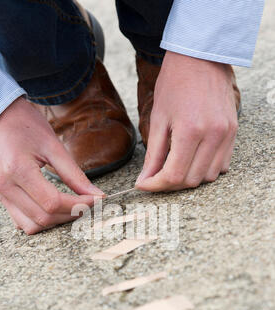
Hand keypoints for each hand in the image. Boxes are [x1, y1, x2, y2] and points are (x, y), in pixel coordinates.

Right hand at [0, 97, 103, 234]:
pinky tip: (54, 208)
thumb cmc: (25, 125)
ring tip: (72, 207)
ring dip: (56, 221)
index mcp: (18, 169)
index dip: (78, 205)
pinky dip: (40, 220)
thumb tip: (97, 195)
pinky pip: (21, 221)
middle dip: (70, 214)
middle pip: (44, 217)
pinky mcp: (0, 197)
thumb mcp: (53, 145)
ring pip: (32, 226)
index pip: (53, 202)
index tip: (95, 199)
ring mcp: (0, 194)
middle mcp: (5, 186)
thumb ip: (75, 174)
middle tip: (88, 203)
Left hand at [136, 52, 238, 191]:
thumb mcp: (158, 118)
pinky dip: (205, 169)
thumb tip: (145, 180)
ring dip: (189, 178)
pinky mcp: (233, 132)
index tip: (143, 185)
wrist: (201, 57)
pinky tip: (192, 159)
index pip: (174, 175)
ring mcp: (226, 134)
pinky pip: (222, 165)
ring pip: (208, 177)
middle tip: (155, 177)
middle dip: (170, 184)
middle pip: (191, 180)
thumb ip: (153, 154)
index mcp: (190, 130)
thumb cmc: (175, 83)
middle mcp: (212, 135)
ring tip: (174, 167)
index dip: (156, 185)